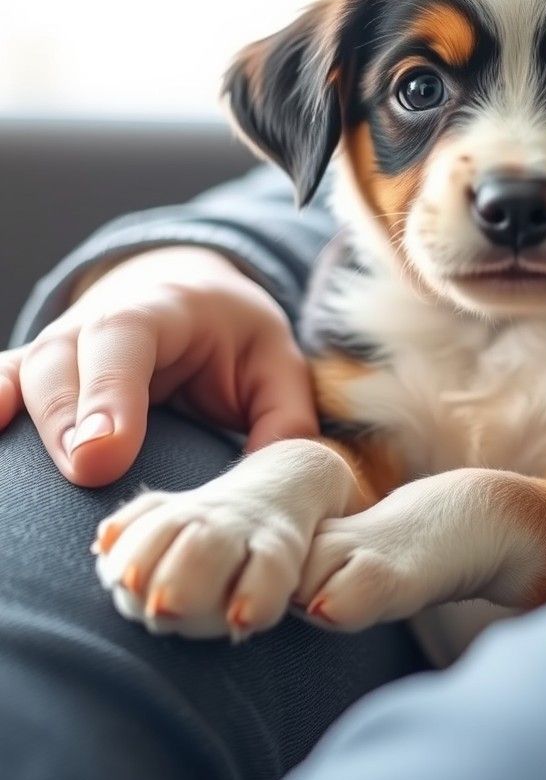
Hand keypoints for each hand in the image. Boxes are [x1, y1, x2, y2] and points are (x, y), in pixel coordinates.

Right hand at [0, 247, 317, 486]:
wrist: (188, 294)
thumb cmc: (234, 335)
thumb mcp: (276, 365)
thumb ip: (283, 420)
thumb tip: (276, 485)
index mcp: (165, 310)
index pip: (126, 339)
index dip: (110, 391)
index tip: (105, 452)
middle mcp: (99, 321)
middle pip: (62, 360)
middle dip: (67, 418)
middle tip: (87, 471)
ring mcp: (60, 344)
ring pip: (24, 374)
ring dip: (28, 424)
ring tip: (35, 482)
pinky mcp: (37, 372)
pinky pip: (0, 380)